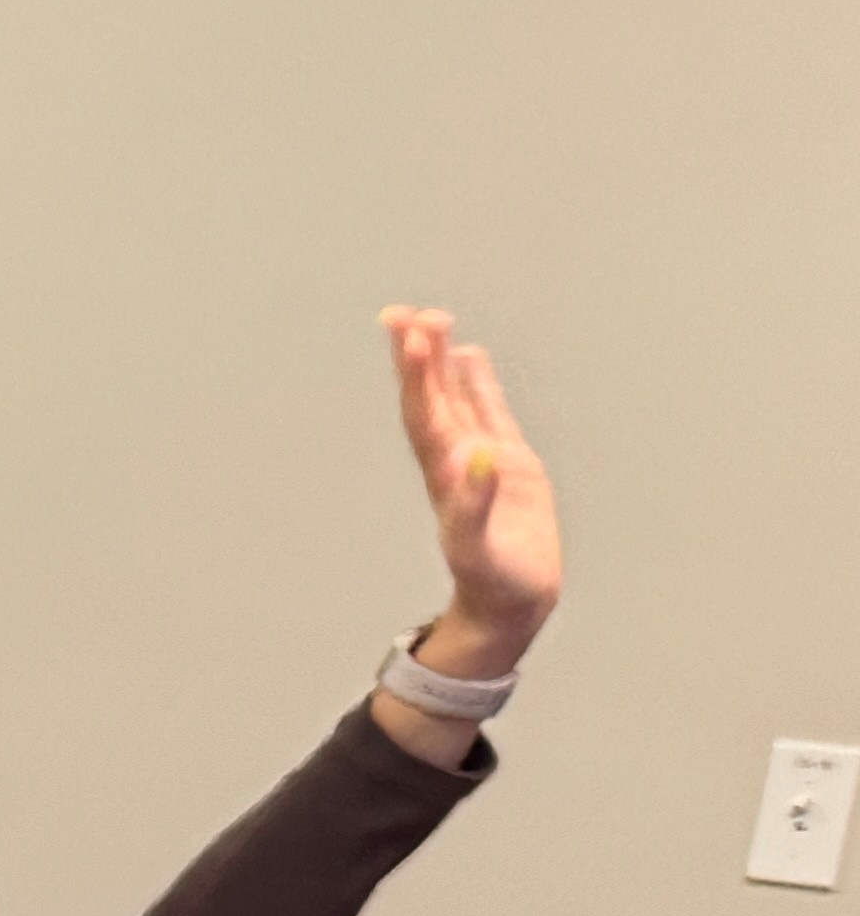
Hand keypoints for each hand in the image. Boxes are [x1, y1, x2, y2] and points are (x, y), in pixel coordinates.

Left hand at [384, 307, 558, 679]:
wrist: (512, 603)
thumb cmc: (492, 583)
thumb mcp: (479, 549)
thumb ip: (476, 505)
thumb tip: (481, 458)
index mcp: (446, 475)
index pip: (424, 413)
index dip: (415, 374)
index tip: (407, 334)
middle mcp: (457, 460)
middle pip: (431, 397)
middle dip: (416, 356)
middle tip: (403, 312)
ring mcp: (482, 458)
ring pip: (456, 398)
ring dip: (441, 362)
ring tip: (432, 320)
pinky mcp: (510, 463)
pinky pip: (489, 412)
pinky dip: (479, 384)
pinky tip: (470, 357)